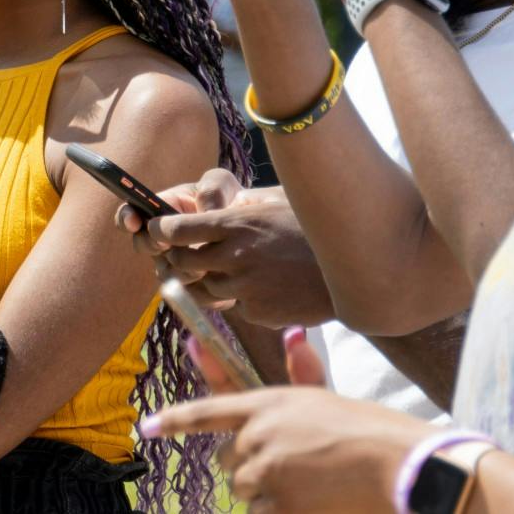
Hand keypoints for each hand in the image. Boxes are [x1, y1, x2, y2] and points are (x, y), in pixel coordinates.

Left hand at [116, 173, 335, 327]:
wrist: (355, 269)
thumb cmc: (314, 228)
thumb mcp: (276, 203)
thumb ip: (239, 206)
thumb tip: (207, 202)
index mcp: (235, 224)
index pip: (175, 229)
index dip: (161, 230)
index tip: (157, 230)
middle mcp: (234, 257)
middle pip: (182, 263)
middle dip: (178, 259)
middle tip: (185, 254)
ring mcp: (245, 288)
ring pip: (205, 289)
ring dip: (209, 281)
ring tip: (230, 270)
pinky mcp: (258, 312)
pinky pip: (236, 306)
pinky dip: (241, 298)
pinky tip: (264, 286)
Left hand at [149, 328, 432, 513]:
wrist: (404, 468)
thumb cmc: (372, 431)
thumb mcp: (330, 399)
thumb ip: (302, 374)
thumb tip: (293, 335)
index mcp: (270, 403)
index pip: (209, 409)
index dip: (175, 420)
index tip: (148, 427)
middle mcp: (260, 435)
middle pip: (228, 460)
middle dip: (250, 466)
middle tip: (293, 467)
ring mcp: (267, 471)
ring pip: (244, 490)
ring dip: (268, 493)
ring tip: (311, 485)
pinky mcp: (280, 504)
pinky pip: (264, 513)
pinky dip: (282, 511)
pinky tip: (314, 503)